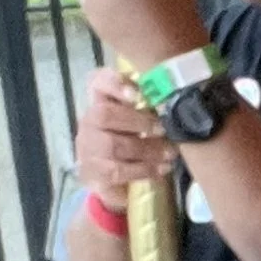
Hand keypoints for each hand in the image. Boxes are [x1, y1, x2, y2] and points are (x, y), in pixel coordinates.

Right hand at [75, 65, 172, 196]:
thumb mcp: (143, 117)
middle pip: (105, 115)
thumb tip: (173, 96)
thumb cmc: (133, 139)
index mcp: (100, 101)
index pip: (98, 82)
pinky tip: (162, 169)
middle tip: (164, 130)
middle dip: (140, 122)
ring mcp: (87, 148)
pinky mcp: (92, 173)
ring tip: (170, 154)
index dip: (115, 84)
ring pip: (113, 145)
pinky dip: (143, 170)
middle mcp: (88, 122)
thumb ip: (152, 102)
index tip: (136, 94)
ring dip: (147, 149)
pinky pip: (117, 171)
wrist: (112, 177)